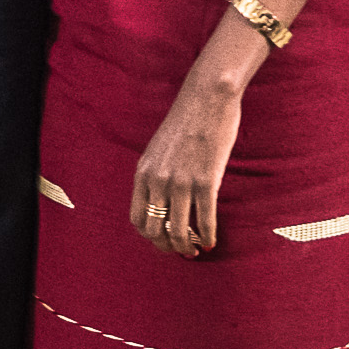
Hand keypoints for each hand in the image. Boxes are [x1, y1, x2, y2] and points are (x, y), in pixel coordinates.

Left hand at [130, 75, 245, 256]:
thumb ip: (156, 174)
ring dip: (187, 247)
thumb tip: (162, 200)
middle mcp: (157, 180)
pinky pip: (204, 219)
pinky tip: (212, 241)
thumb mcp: (158, 149)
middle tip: (181, 250)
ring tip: (196, 250)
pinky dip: (208, 236)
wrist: (207, 99)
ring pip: (178, 230)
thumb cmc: (186, 123)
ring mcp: (181, 182)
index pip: (137, 218)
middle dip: (167, 245)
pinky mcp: (206, 181)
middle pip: (154, 229)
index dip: (149, 236)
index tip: (162, 240)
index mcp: (143, 173)